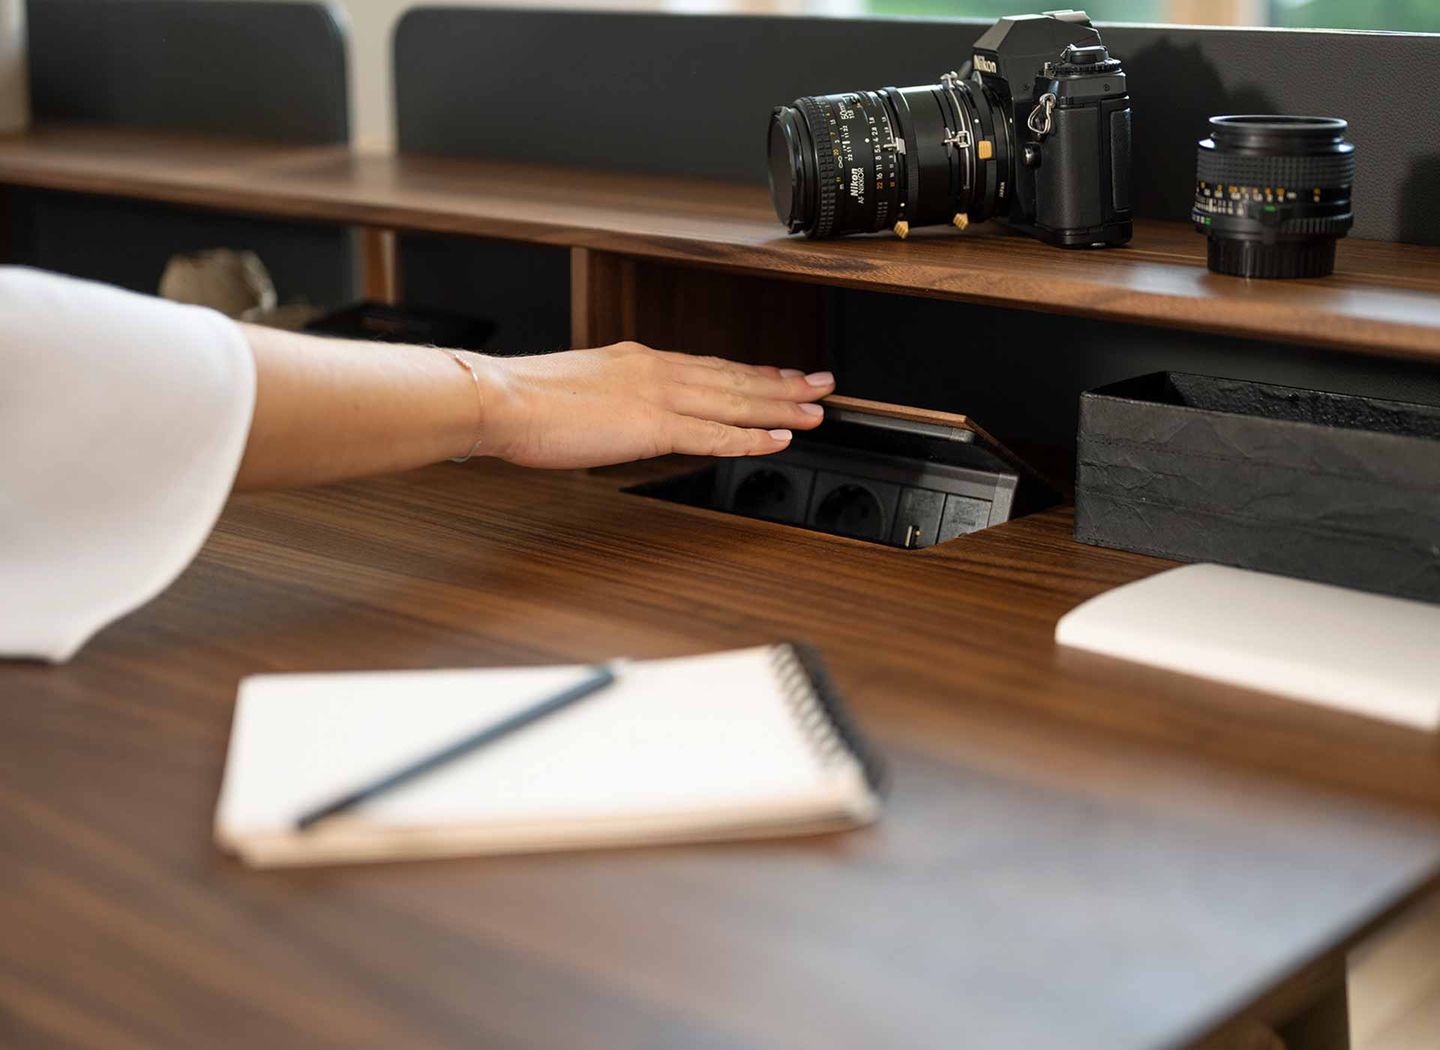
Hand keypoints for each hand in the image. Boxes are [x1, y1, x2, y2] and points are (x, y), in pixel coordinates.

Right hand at [471, 342, 834, 468]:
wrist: (501, 398)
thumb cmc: (525, 400)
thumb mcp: (578, 389)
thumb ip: (610, 398)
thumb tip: (621, 415)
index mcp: (638, 360)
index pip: (708, 365)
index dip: (750, 372)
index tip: (779, 374)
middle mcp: (656, 370)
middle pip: (734, 378)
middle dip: (782, 382)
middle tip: (821, 384)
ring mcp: (658, 396)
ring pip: (735, 401)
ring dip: (780, 406)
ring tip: (815, 410)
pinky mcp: (652, 426)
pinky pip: (714, 435)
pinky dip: (750, 437)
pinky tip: (778, 440)